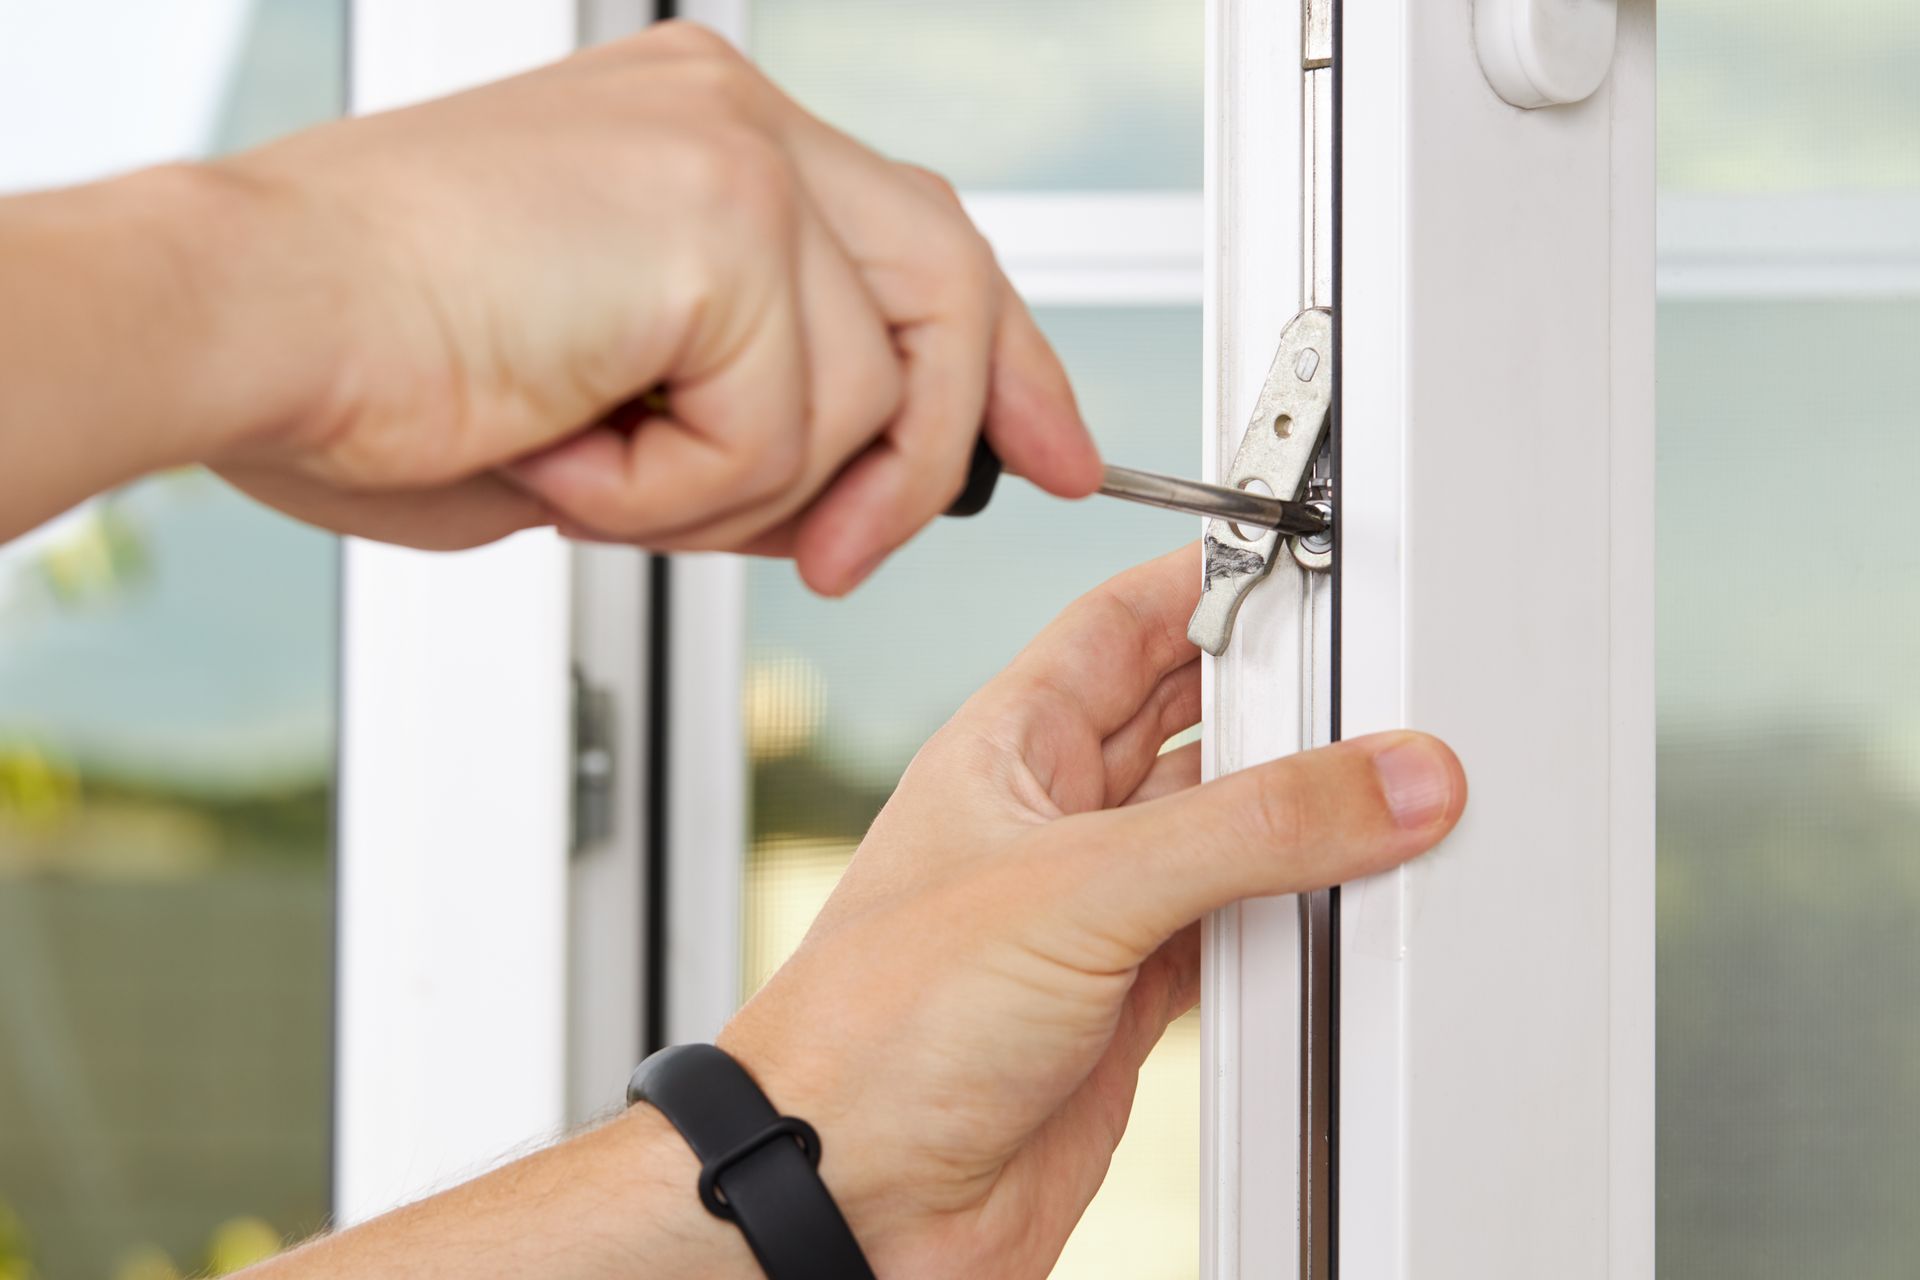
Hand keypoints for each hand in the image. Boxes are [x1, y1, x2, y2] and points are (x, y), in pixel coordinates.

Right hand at [202, 21, 1099, 590]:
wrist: (245, 326)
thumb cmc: (375, 366)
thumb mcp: (614, 402)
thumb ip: (747, 416)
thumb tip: (843, 496)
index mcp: (705, 137)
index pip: (918, 239)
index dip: (999, 360)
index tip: (1049, 446)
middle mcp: (735, 117)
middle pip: (950, 281)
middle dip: (938, 447)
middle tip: (857, 553)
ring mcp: (738, 153)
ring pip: (867, 388)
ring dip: (735, 490)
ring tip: (593, 466)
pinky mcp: (725, 216)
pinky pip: (788, 423)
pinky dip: (681, 489)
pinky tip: (572, 447)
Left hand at [714, 544, 1466, 1275]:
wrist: (850, 1198)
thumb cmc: (875, 1030)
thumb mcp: (1077, 891)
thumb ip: (1245, 833)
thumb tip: (1377, 778)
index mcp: (1009, 749)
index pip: (1122, 623)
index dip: (1206, 579)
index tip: (1300, 553)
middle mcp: (1052, 823)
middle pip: (1186, 722)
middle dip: (1274, 694)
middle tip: (1370, 676)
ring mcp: (1092, 916)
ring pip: (1221, 833)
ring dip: (1293, 817)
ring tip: (1380, 787)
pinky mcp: (1126, 1004)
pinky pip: (1233, 933)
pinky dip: (1293, 921)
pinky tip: (1335, 907)